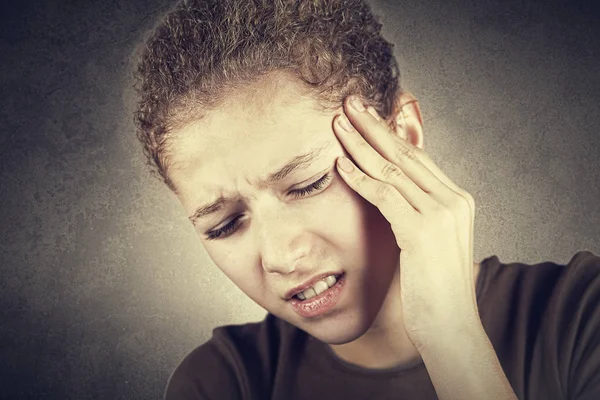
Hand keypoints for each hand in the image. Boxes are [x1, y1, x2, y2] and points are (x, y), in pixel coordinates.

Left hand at [332, 95, 478, 347]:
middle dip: (374, 126)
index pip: (419, 158)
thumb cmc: (435, 290)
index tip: (369, 115)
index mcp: (457, 201)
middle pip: (406, 154)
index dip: (391, 134)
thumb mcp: (429, 246)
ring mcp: (441, 213)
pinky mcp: (422, 231)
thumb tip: (394, 198)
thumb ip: (416, 216)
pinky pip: (385, 195)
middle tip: (350, 102)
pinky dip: (360, 178)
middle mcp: (453, 201)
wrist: (452, 328)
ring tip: (337, 123)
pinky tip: (339, 164)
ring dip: (360, 144)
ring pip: (392, 169)